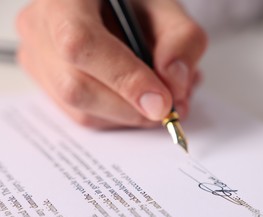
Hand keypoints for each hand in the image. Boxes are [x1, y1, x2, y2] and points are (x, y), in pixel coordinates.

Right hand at [16, 0, 206, 128]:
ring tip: (160, 96)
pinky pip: (84, 115)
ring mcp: (38, 58)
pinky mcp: (48, 83)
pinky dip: (120, 116)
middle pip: (76, 87)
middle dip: (131, 107)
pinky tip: (139, 99)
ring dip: (130, 115)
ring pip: (80, 109)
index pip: (80, 43)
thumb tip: (174, 88)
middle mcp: (41, 28)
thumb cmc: (137, 4)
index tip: (161, 102)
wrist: (113, 7)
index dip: (124, 78)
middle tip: (171, 106)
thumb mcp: (167, 9)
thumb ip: (182, 40)